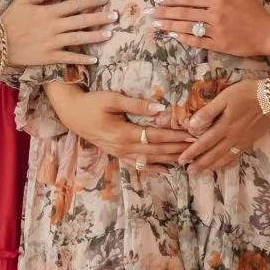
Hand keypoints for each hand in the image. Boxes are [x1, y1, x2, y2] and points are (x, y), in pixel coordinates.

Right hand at [0, 0, 111, 67]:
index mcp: (49, 12)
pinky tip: (94, 59)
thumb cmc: (10, 20)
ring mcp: (53, 43)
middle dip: (100, 17)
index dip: (92, 1)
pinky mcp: (49, 57)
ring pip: (79, 38)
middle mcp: (54, 26)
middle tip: (115, 16)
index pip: (75, 4)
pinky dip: (82, 59)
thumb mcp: (23, 1)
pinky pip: (69, 57)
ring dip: (95, 36)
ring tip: (109, 34)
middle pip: (82, 21)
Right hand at [48, 82, 189, 165]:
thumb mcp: (113, 99)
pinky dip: (152, 168)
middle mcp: (123, 147)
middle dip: (178, 149)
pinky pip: (137, 165)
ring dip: (169, 159)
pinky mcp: (117, 154)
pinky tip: (165, 170)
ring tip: (187, 158)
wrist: (72, 115)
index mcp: (124, 133)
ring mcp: (120, 153)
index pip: (156, 136)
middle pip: (156, 150)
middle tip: (197, 147)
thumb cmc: (92, 103)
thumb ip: (137, 105)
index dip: (175, 136)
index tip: (192, 135)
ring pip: (150, 159)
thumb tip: (160, 108)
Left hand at [152, 0, 269, 59]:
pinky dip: (184, 39)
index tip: (159, 0)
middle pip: (184, 13)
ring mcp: (215, 32)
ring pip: (187, 28)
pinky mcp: (218, 45)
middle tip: (151, 13)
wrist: (267, 34)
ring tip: (156, 25)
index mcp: (218, 1)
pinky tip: (173, 37)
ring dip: (169, 26)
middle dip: (165, 13)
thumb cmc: (254, 11)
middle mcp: (214, 16)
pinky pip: (197, 42)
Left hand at [182, 79, 267, 170]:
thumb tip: (193, 125)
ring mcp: (242, 141)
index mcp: (224, 126)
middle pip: (214, 154)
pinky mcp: (250, 141)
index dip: (192, 152)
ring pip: (225, 158)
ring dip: (212, 166)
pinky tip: (223, 166)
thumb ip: (209, 112)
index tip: (182, 160)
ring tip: (203, 172)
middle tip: (189, 172)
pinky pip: (236, 156)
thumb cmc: (247, 94)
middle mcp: (232, 137)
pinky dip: (228, 163)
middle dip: (200, 164)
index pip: (204, 143)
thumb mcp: (225, 97)